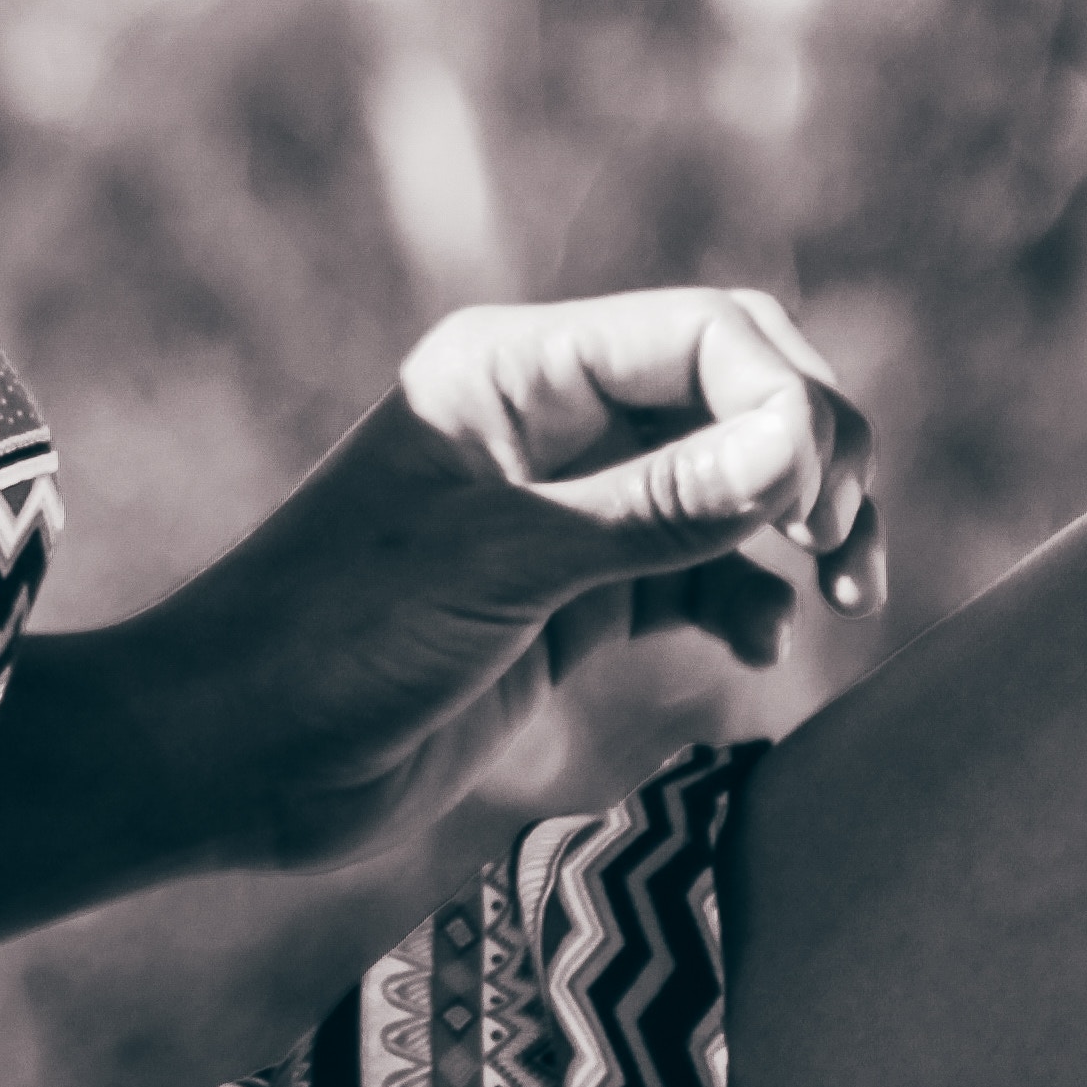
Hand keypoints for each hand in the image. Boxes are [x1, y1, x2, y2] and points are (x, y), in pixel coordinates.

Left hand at [133, 287, 882, 871]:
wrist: (240, 752)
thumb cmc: (339, 634)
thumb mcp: (506, 565)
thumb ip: (658, 510)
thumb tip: (803, 447)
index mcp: (516, 366)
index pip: (702, 333)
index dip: (786, 400)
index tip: (819, 504)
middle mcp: (550, 420)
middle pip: (733, 392)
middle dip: (813, 450)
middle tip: (846, 546)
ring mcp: (567, 510)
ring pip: (730, 483)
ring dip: (800, 524)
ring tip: (844, 595)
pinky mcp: (575, 600)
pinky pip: (700, 574)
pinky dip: (747, 599)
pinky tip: (762, 649)